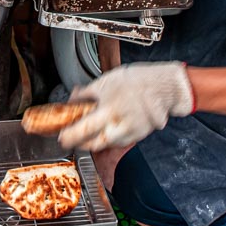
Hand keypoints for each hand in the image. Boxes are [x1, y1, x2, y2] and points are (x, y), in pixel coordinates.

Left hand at [57, 62, 193, 151]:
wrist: (164, 87)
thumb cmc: (136, 81)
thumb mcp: (106, 81)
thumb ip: (87, 92)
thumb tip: (73, 98)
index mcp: (109, 110)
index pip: (84, 130)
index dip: (70, 137)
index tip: (61, 137)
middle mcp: (119, 126)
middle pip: (93, 144)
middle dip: (79, 144)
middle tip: (70, 139)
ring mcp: (129, 133)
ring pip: (106, 144)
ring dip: (94, 142)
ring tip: (87, 134)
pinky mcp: (137, 136)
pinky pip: (119, 142)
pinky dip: (109, 138)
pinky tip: (106, 130)